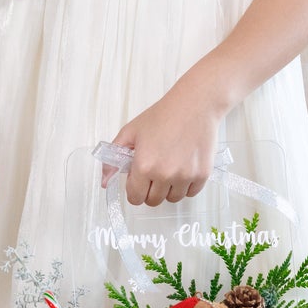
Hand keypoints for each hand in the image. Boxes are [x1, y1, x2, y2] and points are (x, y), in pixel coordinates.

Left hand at [112, 83, 222, 206]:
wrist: (194, 107)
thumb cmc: (162, 117)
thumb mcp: (130, 133)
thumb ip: (113, 159)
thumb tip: (105, 182)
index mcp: (144, 166)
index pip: (135, 198)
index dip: (134, 190)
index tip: (137, 181)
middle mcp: (165, 175)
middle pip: (153, 201)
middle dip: (149, 189)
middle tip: (152, 172)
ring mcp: (185, 177)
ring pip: (172, 199)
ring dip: (168, 189)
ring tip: (168, 167)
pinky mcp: (202, 175)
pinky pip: (190, 193)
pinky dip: (185, 185)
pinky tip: (182, 167)